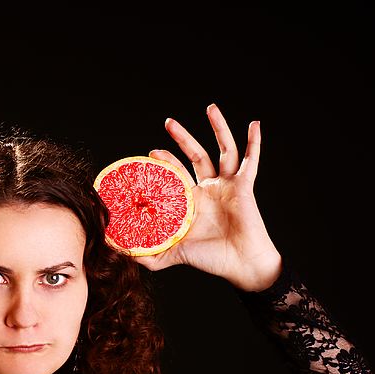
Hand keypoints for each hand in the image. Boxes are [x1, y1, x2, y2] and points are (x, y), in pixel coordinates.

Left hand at [134, 103, 282, 291]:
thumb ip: (148, 255)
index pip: (175, 174)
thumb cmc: (211, 260)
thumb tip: (119, 253)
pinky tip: (254, 124)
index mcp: (192, 201)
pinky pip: (251, 160)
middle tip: (168, 123)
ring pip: (223, 149)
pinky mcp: (244, 186)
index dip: (164, 162)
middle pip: (195, 155)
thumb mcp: (173, 254)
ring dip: (218, 128)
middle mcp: (209, 189)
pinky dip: (254, 142)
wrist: (240, 265)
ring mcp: (227, 185)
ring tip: (210, 108)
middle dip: (182, 138)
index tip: (149, 155)